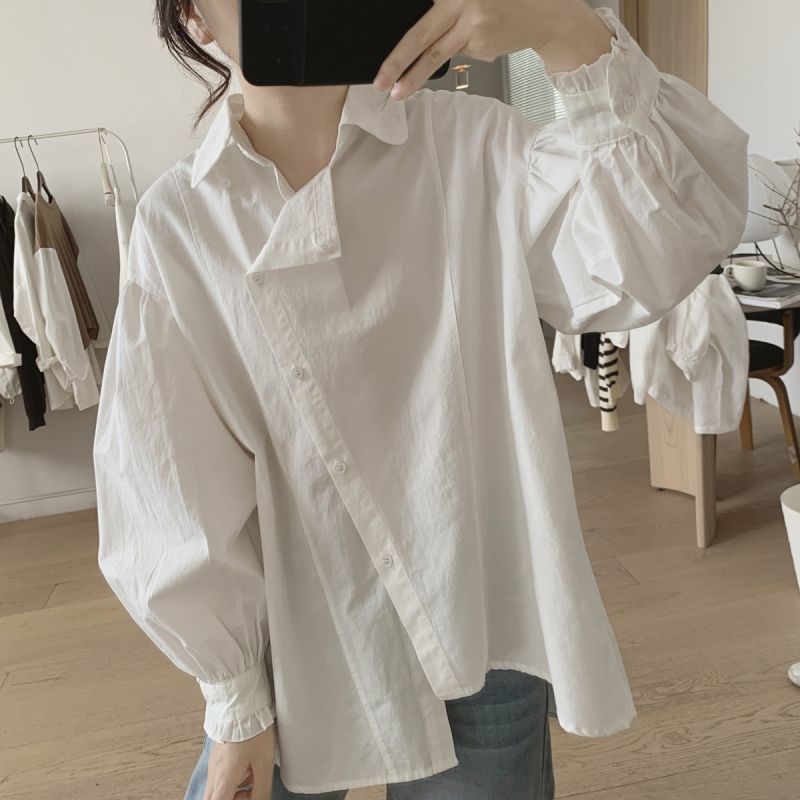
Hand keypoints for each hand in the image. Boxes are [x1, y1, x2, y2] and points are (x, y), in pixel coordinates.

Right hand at [204, 725, 275, 799]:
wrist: (242, 706)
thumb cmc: (253, 733)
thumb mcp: (264, 765)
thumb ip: (261, 790)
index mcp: (224, 781)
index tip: (246, 798)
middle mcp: (213, 775)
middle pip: (212, 799)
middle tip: (247, 794)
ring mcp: (213, 765)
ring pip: (216, 790)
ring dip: (231, 791)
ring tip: (250, 776)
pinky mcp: (216, 756)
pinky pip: (219, 777)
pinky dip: (231, 779)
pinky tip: (246, 766)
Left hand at [373, 0, 612, 99]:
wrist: (542, 13)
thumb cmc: (502, 4)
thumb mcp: (470, 2)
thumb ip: (445, 13)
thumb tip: (416, 40)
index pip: (417, 15)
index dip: (399, 41)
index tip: (382, 61)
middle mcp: (460, 0)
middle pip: (419, 34)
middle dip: (395, 61)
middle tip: (379, 79)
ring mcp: (470, 21)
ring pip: (434, 53)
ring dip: (413, 76)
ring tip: (396, 92)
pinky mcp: (480, 42)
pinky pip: (457, 54)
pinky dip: (458, 54)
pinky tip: (479, 41)